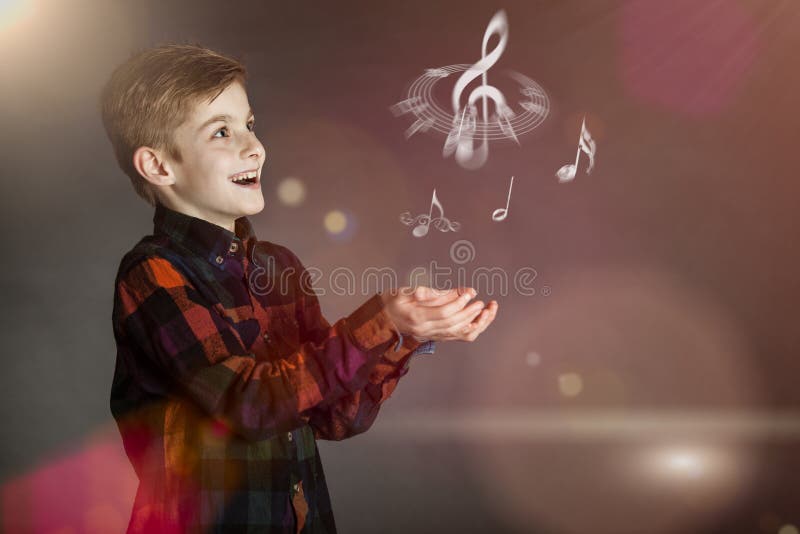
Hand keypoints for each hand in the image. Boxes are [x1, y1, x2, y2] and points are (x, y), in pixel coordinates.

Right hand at [380, 286, 498, 341]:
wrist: (382, 320)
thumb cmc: (392, 302)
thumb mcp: (404, 292)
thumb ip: (426, 292)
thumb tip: (450, 291)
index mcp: (416, 318)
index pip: (442, 313)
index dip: (457, 303)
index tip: (469, 293)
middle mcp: (424, 330)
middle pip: (453, 324)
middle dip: (470, 313)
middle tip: (482, 303)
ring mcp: (430, 336)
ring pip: (458, 333)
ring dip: (476, 323)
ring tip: (488, 311)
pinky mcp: (436, 337)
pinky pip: (457, 337)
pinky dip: (471, 328)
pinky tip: (481, 319)